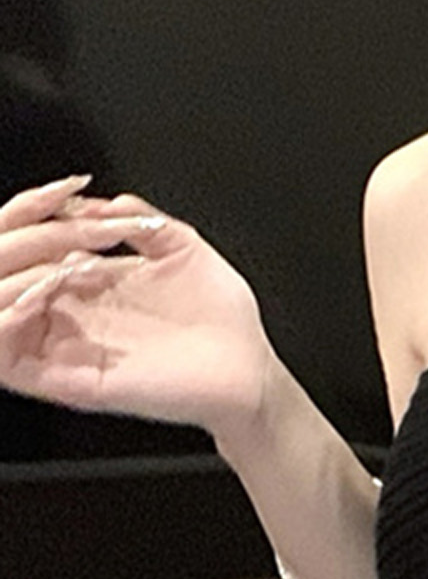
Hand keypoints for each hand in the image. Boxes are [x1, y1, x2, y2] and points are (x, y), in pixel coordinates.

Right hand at [0, 174, 275, 438]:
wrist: (251, 368)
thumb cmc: (222, 318)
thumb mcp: (182, 249)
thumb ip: (139, 219)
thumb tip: (94, 200)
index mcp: (86, 284)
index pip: (24, 247)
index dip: (28, 215)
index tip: (63, 194)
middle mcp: (67, 315)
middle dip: (21, 240)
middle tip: (66, 232)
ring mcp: (64, 350)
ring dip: (7, 280)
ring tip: (57, 267)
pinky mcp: (71, 384)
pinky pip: (6, 360)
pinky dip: (6, 322)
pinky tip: (39, 297)